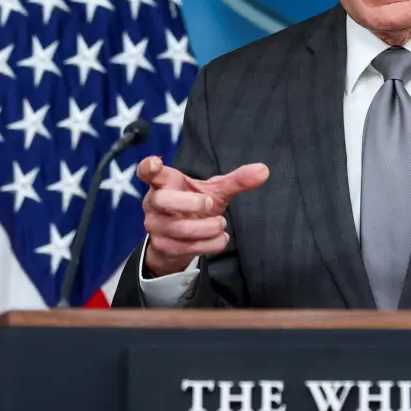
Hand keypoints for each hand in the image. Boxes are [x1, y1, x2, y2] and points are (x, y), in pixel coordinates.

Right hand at [136, 156, 268, 276]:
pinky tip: (219, 238)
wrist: (181, 239)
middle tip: (209, 204)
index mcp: (164, 183)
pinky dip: (211, 243)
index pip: (147, 171)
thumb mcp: (214, 191)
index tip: (155, 164)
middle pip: (162, 200)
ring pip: (180, 228)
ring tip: (221, 223)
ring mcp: (156, 226)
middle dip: (190, 203)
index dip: (148, 167)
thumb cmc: (194, 206)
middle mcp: (154, 203)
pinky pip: (188, 247)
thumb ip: (237, 180)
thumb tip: (264, 170)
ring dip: (208, 227)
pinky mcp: (164, 247)